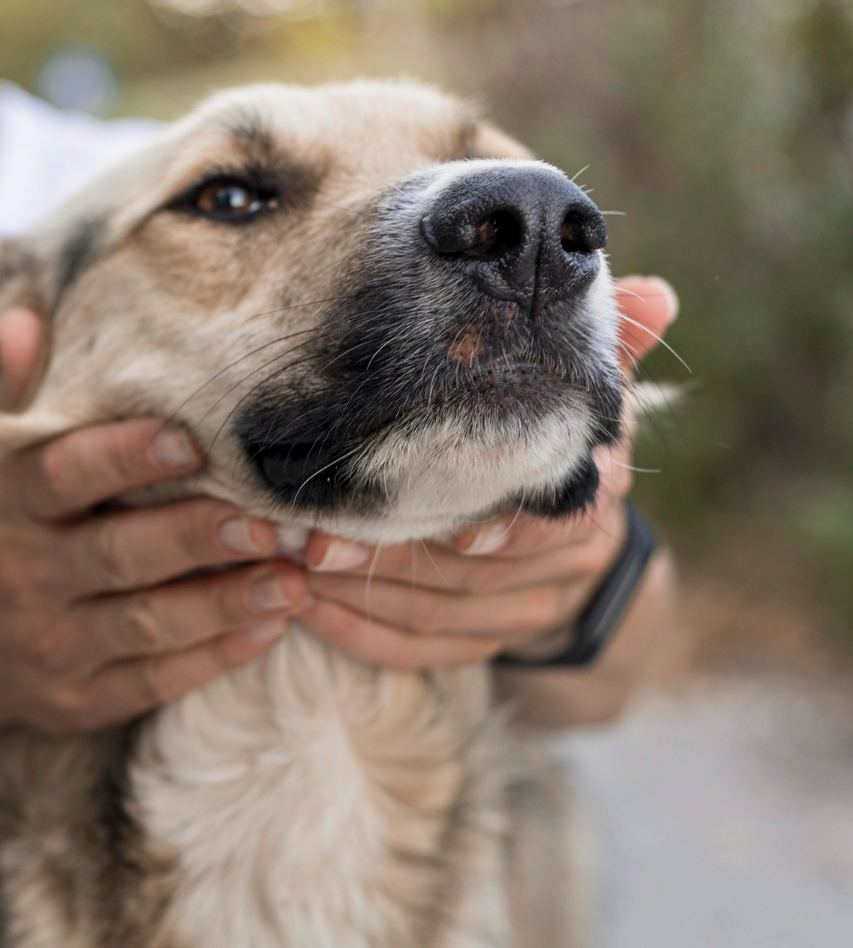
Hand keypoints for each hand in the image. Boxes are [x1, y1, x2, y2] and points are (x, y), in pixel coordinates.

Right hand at [0, 309, 307, 733]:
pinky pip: (155, 680)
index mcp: (0, 504)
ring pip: (148, 626)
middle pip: (118, 555)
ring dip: (225, 604)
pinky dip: (215, 656)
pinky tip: (270, 625)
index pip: (63, 475)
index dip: (125, 456)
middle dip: (197, 537)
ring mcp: (50, 646)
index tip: (193, 439)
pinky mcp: (79, 699)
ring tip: (294, 578)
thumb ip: (14, 392)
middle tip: (269, 519)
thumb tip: (26, 315)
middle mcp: (21, 576)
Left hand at [298, 275, 677, 670]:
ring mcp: (525, 612)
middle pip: (470, 575)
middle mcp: (566, 562)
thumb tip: (658, 295)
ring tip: (289, 565)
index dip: (492, 527)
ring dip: (358, 595)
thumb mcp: (586, 390)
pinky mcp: (482, 646)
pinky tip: (306, 610)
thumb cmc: (560, 439)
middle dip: (388, 557)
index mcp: (590, 495)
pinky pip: (416, 652)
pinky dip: (359, 635)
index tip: (437, 529)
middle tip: (313, 540)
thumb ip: (609, 346)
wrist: (580, 544)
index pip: (544, 522)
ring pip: (435, 618)